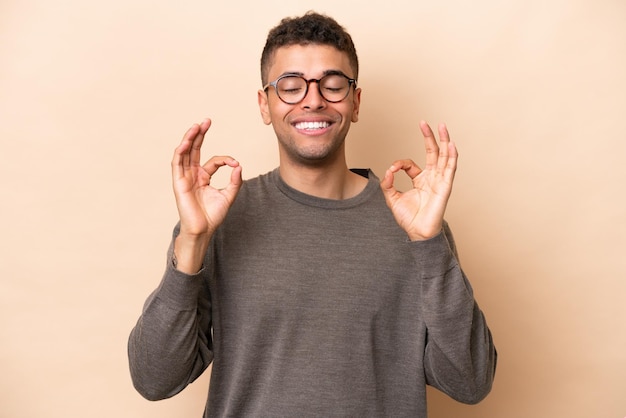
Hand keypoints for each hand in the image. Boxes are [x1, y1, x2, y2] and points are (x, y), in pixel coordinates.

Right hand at [171, 119, 241, 271]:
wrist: (203, 231)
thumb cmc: (213, 216)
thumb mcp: (229, 195)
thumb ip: (235, 181)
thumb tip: (238, 165)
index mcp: (203, 177)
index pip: (213, 161)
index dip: (225, 159)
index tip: (235, 163)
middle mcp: (192, 175)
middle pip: (194, 150)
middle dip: (200, 135)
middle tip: (207, 121)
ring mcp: (184, 178)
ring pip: (184, 153)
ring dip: (189, 139)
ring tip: (196, 125)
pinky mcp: (178, 183)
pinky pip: (177, 164)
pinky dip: (180, 152)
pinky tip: (185, 142)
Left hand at [380, 121, 456, 240]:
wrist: (417, 233)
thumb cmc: (408, 218)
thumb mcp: (392, 198)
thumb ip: (388, 184)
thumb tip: (388, 170)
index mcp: (421, 180)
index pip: (411, 164)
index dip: (400, 163)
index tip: (392, 169)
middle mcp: (432, 178)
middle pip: (433, 153)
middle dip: (430, 137)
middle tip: (425, 123)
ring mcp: (440, 181)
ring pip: (444, 157)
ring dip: (444, 141)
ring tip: (443, 126)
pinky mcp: (445, 187)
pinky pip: (450, 169)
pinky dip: (452, 156)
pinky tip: (451, 144)